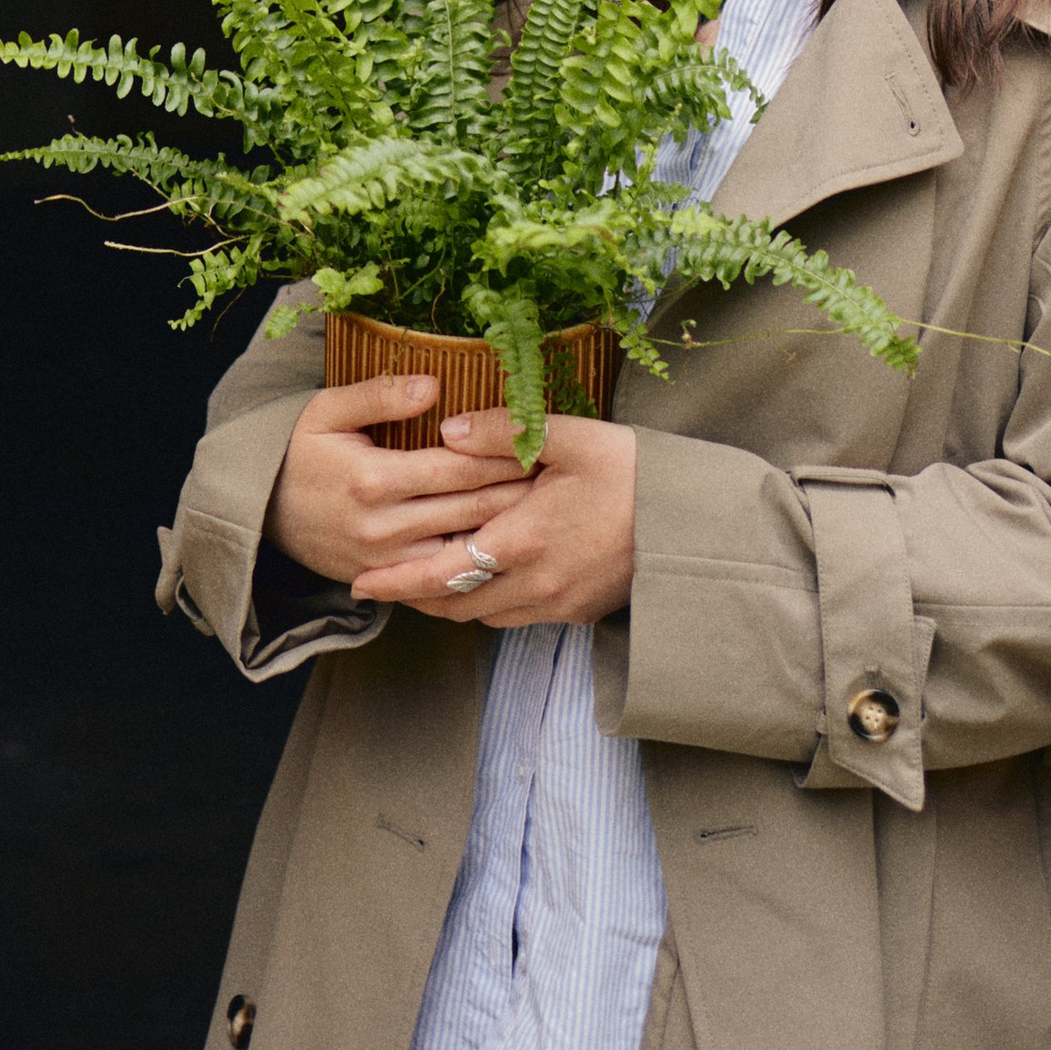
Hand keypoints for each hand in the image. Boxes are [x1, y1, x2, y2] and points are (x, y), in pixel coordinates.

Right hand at [264, 375, 533, 588]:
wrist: (260, 515)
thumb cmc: (298, 453)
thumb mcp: (326, 410)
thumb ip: (379, 395)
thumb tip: (433, 385)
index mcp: (373, 479)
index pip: (457, 467)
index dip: (503, 455)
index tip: (542, 441)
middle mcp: (384, 527)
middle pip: (471, 509)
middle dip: (519, 493)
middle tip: (564, 476)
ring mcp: (388, 561)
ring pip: (465, 548)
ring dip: (507, 531)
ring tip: (549, 510)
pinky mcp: (388, 580)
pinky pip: (444, 577)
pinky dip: (478, 563)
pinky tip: (510, 547)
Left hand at [348, 406, 637, 628]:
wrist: (689, 521)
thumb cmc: (629, 471)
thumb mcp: (568, 436)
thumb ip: (501, 433)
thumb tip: (445, 431)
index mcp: (523, 540)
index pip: (441, 574)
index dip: (397, 582)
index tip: (361, 582)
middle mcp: (534, 584)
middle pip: (455, 605)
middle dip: (413, 597)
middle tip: (378, 585)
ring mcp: (558, 604)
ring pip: (484, 616)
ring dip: (449, 603)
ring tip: (420, 582)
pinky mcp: (578, 612)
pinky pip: (516, 617)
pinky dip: (487, 605)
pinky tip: (480, 581)